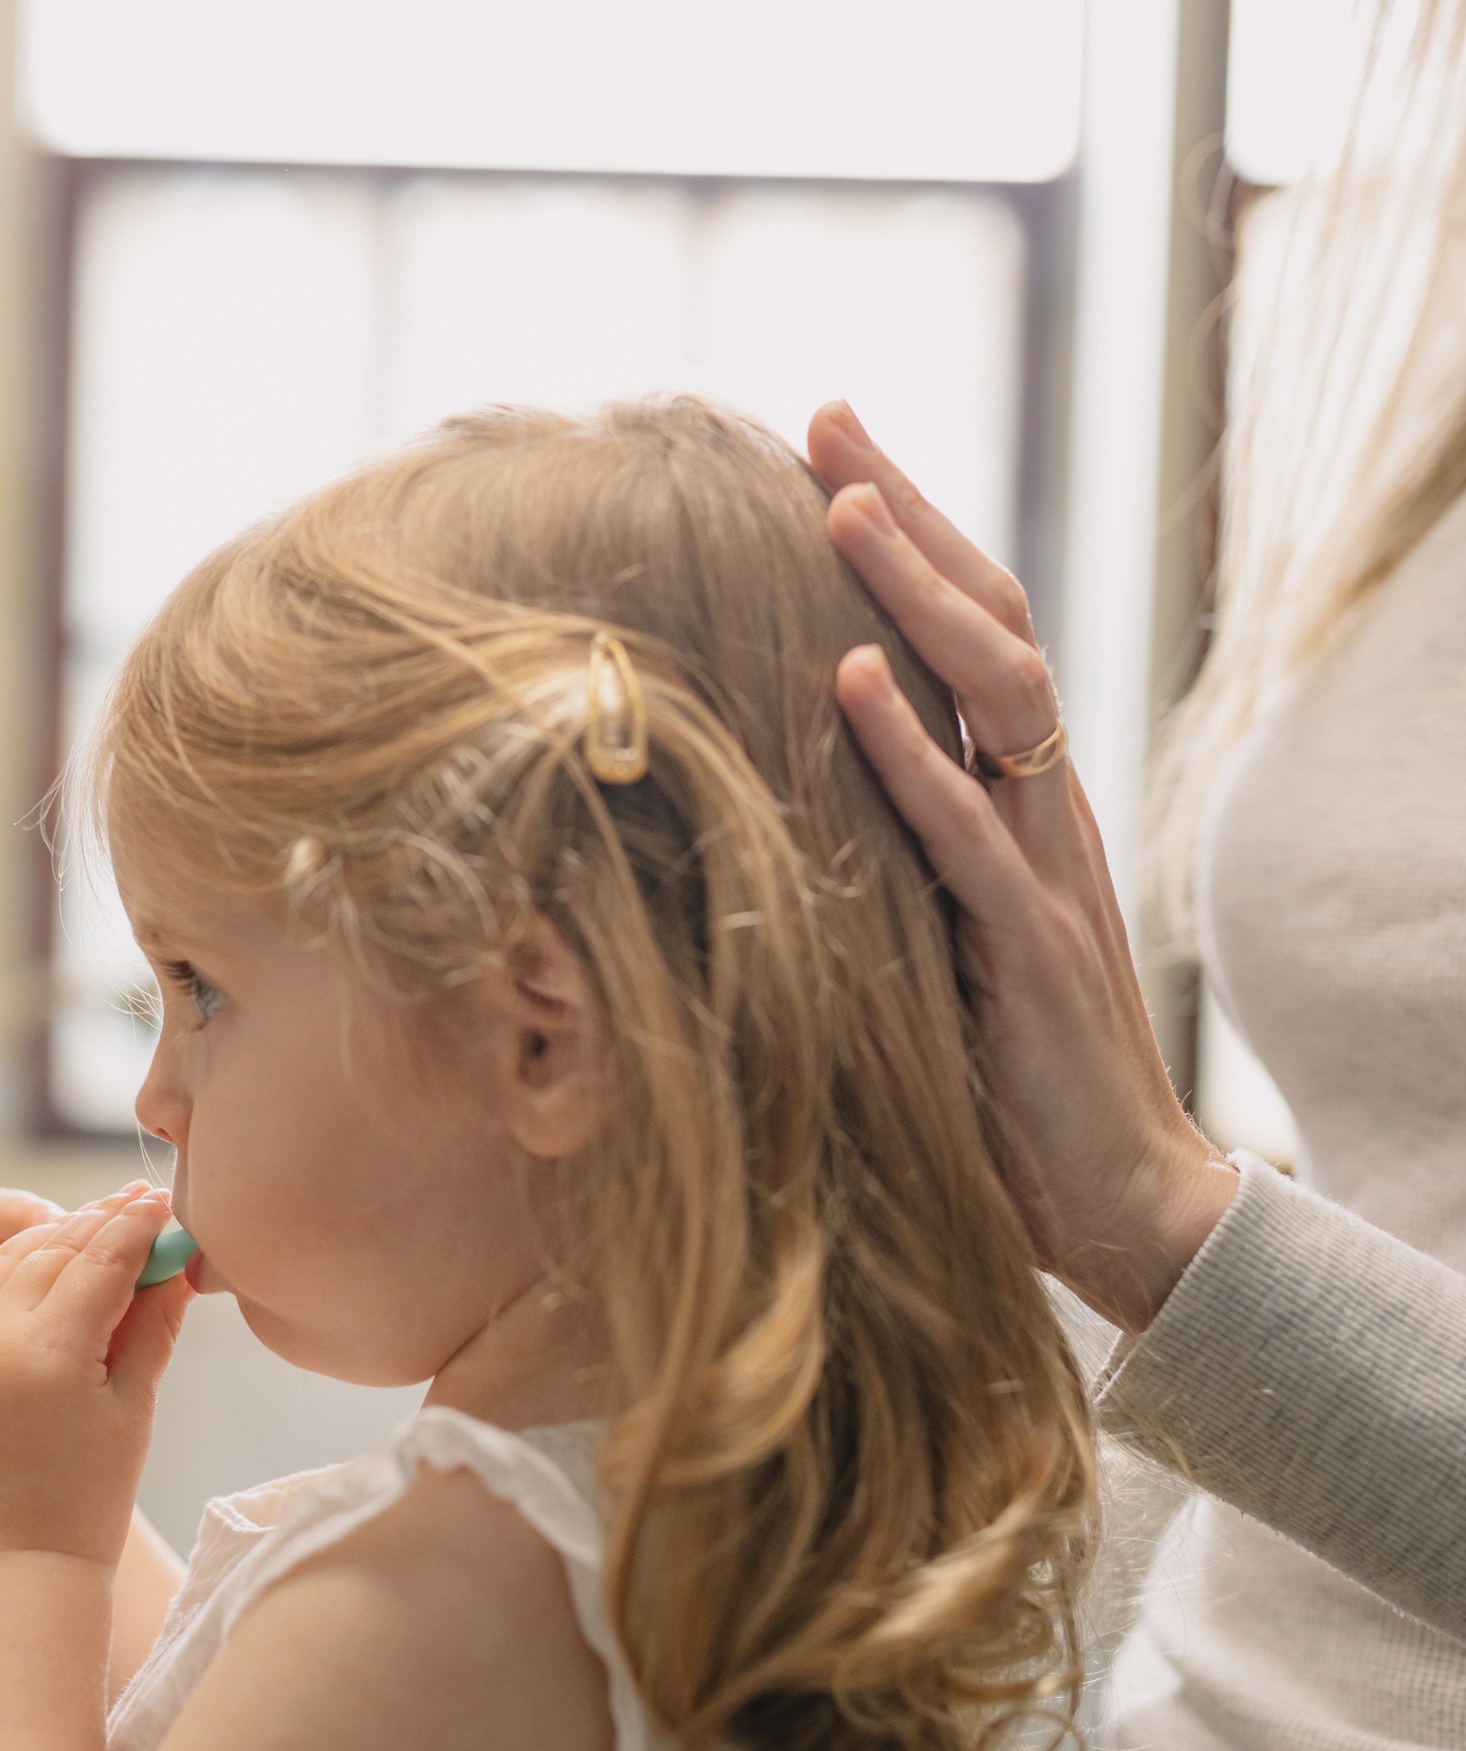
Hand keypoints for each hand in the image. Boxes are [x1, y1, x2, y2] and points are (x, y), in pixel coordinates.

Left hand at [0, 1182, 191, 1568]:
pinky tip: (48, 1257)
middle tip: (140, 1203)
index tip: (164, 1205)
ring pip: (11, 1259)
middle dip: (100, 1223)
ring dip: (56, 1236)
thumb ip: (153, 1324)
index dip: (137, 1228)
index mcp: (47, 1354)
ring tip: (100, 1224)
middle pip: (54, 1250)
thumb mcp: (134, 1405)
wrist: (17, 1559)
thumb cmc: (91, 1494)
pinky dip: (16, 1264)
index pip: (101, 1261)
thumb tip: (180, 1261)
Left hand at [806, 400, 1239, 1332]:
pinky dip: (908, 754)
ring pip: (997, 695)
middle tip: (828, 420)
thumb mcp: (936, 937)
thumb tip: (772, 797)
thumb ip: (888, 858)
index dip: (911, 540)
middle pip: (993, 622)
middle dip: (911, 517)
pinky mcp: (1030, 949)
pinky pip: (969, 831)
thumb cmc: (1007, 1070)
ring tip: (838, 505)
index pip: (974, 634)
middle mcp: (1043, 808)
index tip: (823, 455)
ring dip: (915, 595)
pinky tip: (845, 684)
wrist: (1116, 1194)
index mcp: (1019, 800)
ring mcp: (1045, 870)